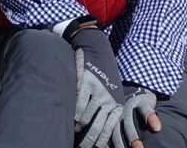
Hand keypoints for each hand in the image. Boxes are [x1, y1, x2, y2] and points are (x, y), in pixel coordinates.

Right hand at [69, 26, 136, 147]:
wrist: (96, 48)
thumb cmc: (102, 76)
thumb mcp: (110, 94)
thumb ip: (107, 114)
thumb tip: (103, 139)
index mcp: (115, 104)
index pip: (109, 131)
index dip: (100, 143)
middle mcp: (109, 100)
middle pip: (97, 129)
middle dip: (88, 141)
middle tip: (81, 147)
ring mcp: (97, 91)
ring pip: (86, 119)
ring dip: (78, 128)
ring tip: (74, 131)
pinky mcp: (87, 82)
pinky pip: (79, 104)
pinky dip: (74, 113)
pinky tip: (71, 117)